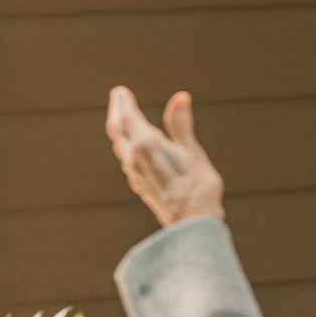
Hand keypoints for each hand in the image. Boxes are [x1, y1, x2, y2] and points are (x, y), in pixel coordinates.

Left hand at [106, 87, 225, 227]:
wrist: (191, 225)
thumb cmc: (198, 189)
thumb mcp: (193, 153)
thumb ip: (181, 126)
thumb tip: (180, 97)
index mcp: (146, 146)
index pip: (128, 118)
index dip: (125, 103)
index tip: (122, 91)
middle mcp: (135, 159)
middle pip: (117, 130)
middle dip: (117, 111)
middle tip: (119, 96)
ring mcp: (135, 174)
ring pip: (120, 145)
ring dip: (119, 128)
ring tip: (122, 117)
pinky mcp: (140, 185)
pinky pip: (126, 159)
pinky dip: (125, 145)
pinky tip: (130, 147)